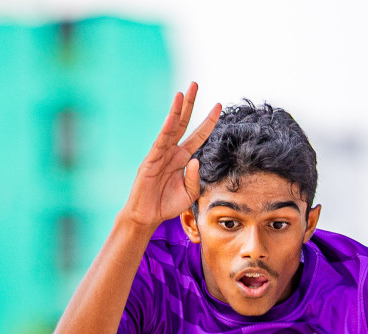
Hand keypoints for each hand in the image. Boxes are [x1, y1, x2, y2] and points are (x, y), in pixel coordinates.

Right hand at [122, 83, 220, 230]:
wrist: (148, 216)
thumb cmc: (167, 204)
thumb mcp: (190, 193)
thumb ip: (195, 177)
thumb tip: (196, 160)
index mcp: (182, 158)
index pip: (198, 135)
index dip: (208, 121)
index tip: (219, 105)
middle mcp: (172, 151)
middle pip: (183, 123)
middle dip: (189, 104)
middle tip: (195, 83)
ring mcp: (160, 154)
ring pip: (170, 128)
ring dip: (176, 110)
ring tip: (182, 93)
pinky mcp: (150, 161)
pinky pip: (160, 142)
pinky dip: (166, 129)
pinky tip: (171, 116)